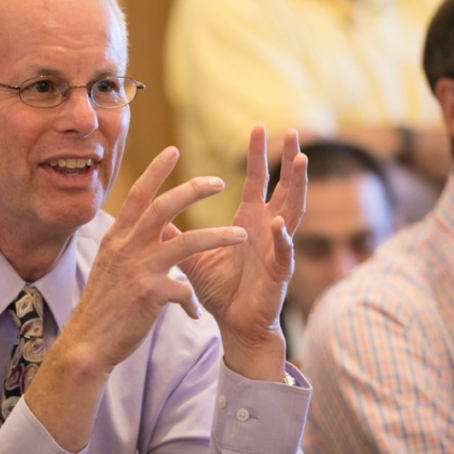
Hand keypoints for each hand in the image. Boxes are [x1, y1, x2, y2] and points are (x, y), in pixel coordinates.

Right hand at [61, 146, 247, 370]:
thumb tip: (140, 226)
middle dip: (194, 189)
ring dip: (217, 236)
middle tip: (219, 181)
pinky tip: (192, 312)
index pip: (138, 195)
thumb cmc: (102, 305)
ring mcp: (138, 269)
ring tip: (242, 235)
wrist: (87, 343)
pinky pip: (184, 290)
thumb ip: (126, 243)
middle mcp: (126, 247)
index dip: (156, 171)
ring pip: (186, 242)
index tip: (173, 149)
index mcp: (116, 237)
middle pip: (164, 207)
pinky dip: (192, 300)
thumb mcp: (108, 265)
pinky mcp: (149, 295)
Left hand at [173, 126, 307, 380]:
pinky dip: (282, 237)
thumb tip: (152, 211)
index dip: (258, 155)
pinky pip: (283, 252)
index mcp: (249, 221)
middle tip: (292, 131)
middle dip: (288, 160)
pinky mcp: (279, 273)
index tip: (257, 127)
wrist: (233, 326)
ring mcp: (277, 248)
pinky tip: (279, 222)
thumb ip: (175, 232)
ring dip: (298, 187)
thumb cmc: (221, 290)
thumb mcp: (192, 255)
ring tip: (301, 161)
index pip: (257, 180)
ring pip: (293, 212)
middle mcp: (267, 229)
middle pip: (284, 187)